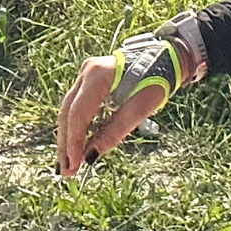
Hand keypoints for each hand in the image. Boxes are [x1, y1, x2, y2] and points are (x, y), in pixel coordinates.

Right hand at [54, 49, 173, 177]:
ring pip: (69, 111)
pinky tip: (76, 147)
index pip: (78, 114)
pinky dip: (77, 128)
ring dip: (69, 138)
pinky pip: (77, 107)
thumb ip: (114, 132)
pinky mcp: (88, 81)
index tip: (74, 165)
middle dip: (66, 144)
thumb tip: (90, 157)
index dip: (73, 142)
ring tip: (68, 164)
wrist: (164, 59)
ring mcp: (85, 75)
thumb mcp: (140, 109)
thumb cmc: (156, 81)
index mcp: (98, 75)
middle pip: (68, 113)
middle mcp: (86, 72)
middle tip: (66, 171)